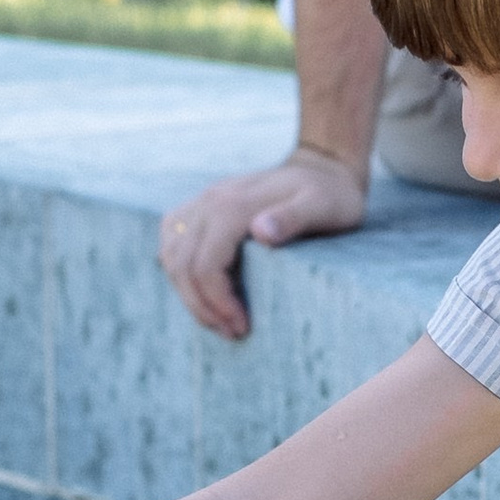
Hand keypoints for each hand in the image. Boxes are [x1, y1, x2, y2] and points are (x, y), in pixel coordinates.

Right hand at [158, 147, 366, 333]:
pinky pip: (172, 240)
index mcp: (234, 204)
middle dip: (202, 307)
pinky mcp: (202, 207)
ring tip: (217, 319)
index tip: (241, 326)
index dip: (218, 302)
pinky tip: (202, 290)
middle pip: (182, 264)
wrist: (323, 167)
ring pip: (170, 254)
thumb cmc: (329, 194)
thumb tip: (260, 232)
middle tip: (232, 332)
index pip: (206, 264)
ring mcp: (203, 201)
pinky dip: (179, 270)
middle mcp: (211, 200)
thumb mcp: (323, 206)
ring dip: (187, 293)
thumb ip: (294, 217)